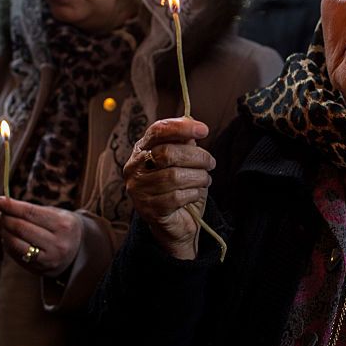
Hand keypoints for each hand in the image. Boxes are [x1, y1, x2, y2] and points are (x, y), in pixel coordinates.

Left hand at [0, 197, 83, 276]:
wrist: (79, 250)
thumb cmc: (62, 226)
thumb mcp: (54, 213)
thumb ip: (30, 210)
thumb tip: (0, 207)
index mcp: (64, 224)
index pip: (30, 212)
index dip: (10, 206)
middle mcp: (58, 243)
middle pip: (20, 228)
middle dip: (5, 218)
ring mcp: (49, 259)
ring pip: (15, 243)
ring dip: (4, 232)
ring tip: (4, 225)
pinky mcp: (40, 269)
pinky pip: (16, 255)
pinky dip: (8, 244)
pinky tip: (10, 237)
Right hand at [125, 117, 213, 258]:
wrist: (177, 223)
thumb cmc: (181, 187)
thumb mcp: (185, 162)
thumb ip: (185, 143)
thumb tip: (193, 123)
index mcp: (142, 150)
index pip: (158, 131)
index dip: (181, 127)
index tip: (204, 130)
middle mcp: (134, 168)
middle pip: (168, 153)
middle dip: (197, 157)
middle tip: (211, 163)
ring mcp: (138, 189)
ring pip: (174, 176)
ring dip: (198, 178)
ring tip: (204, 180)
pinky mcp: (148, 209)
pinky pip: (177, 196)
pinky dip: (193, 194)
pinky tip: (196, 194)